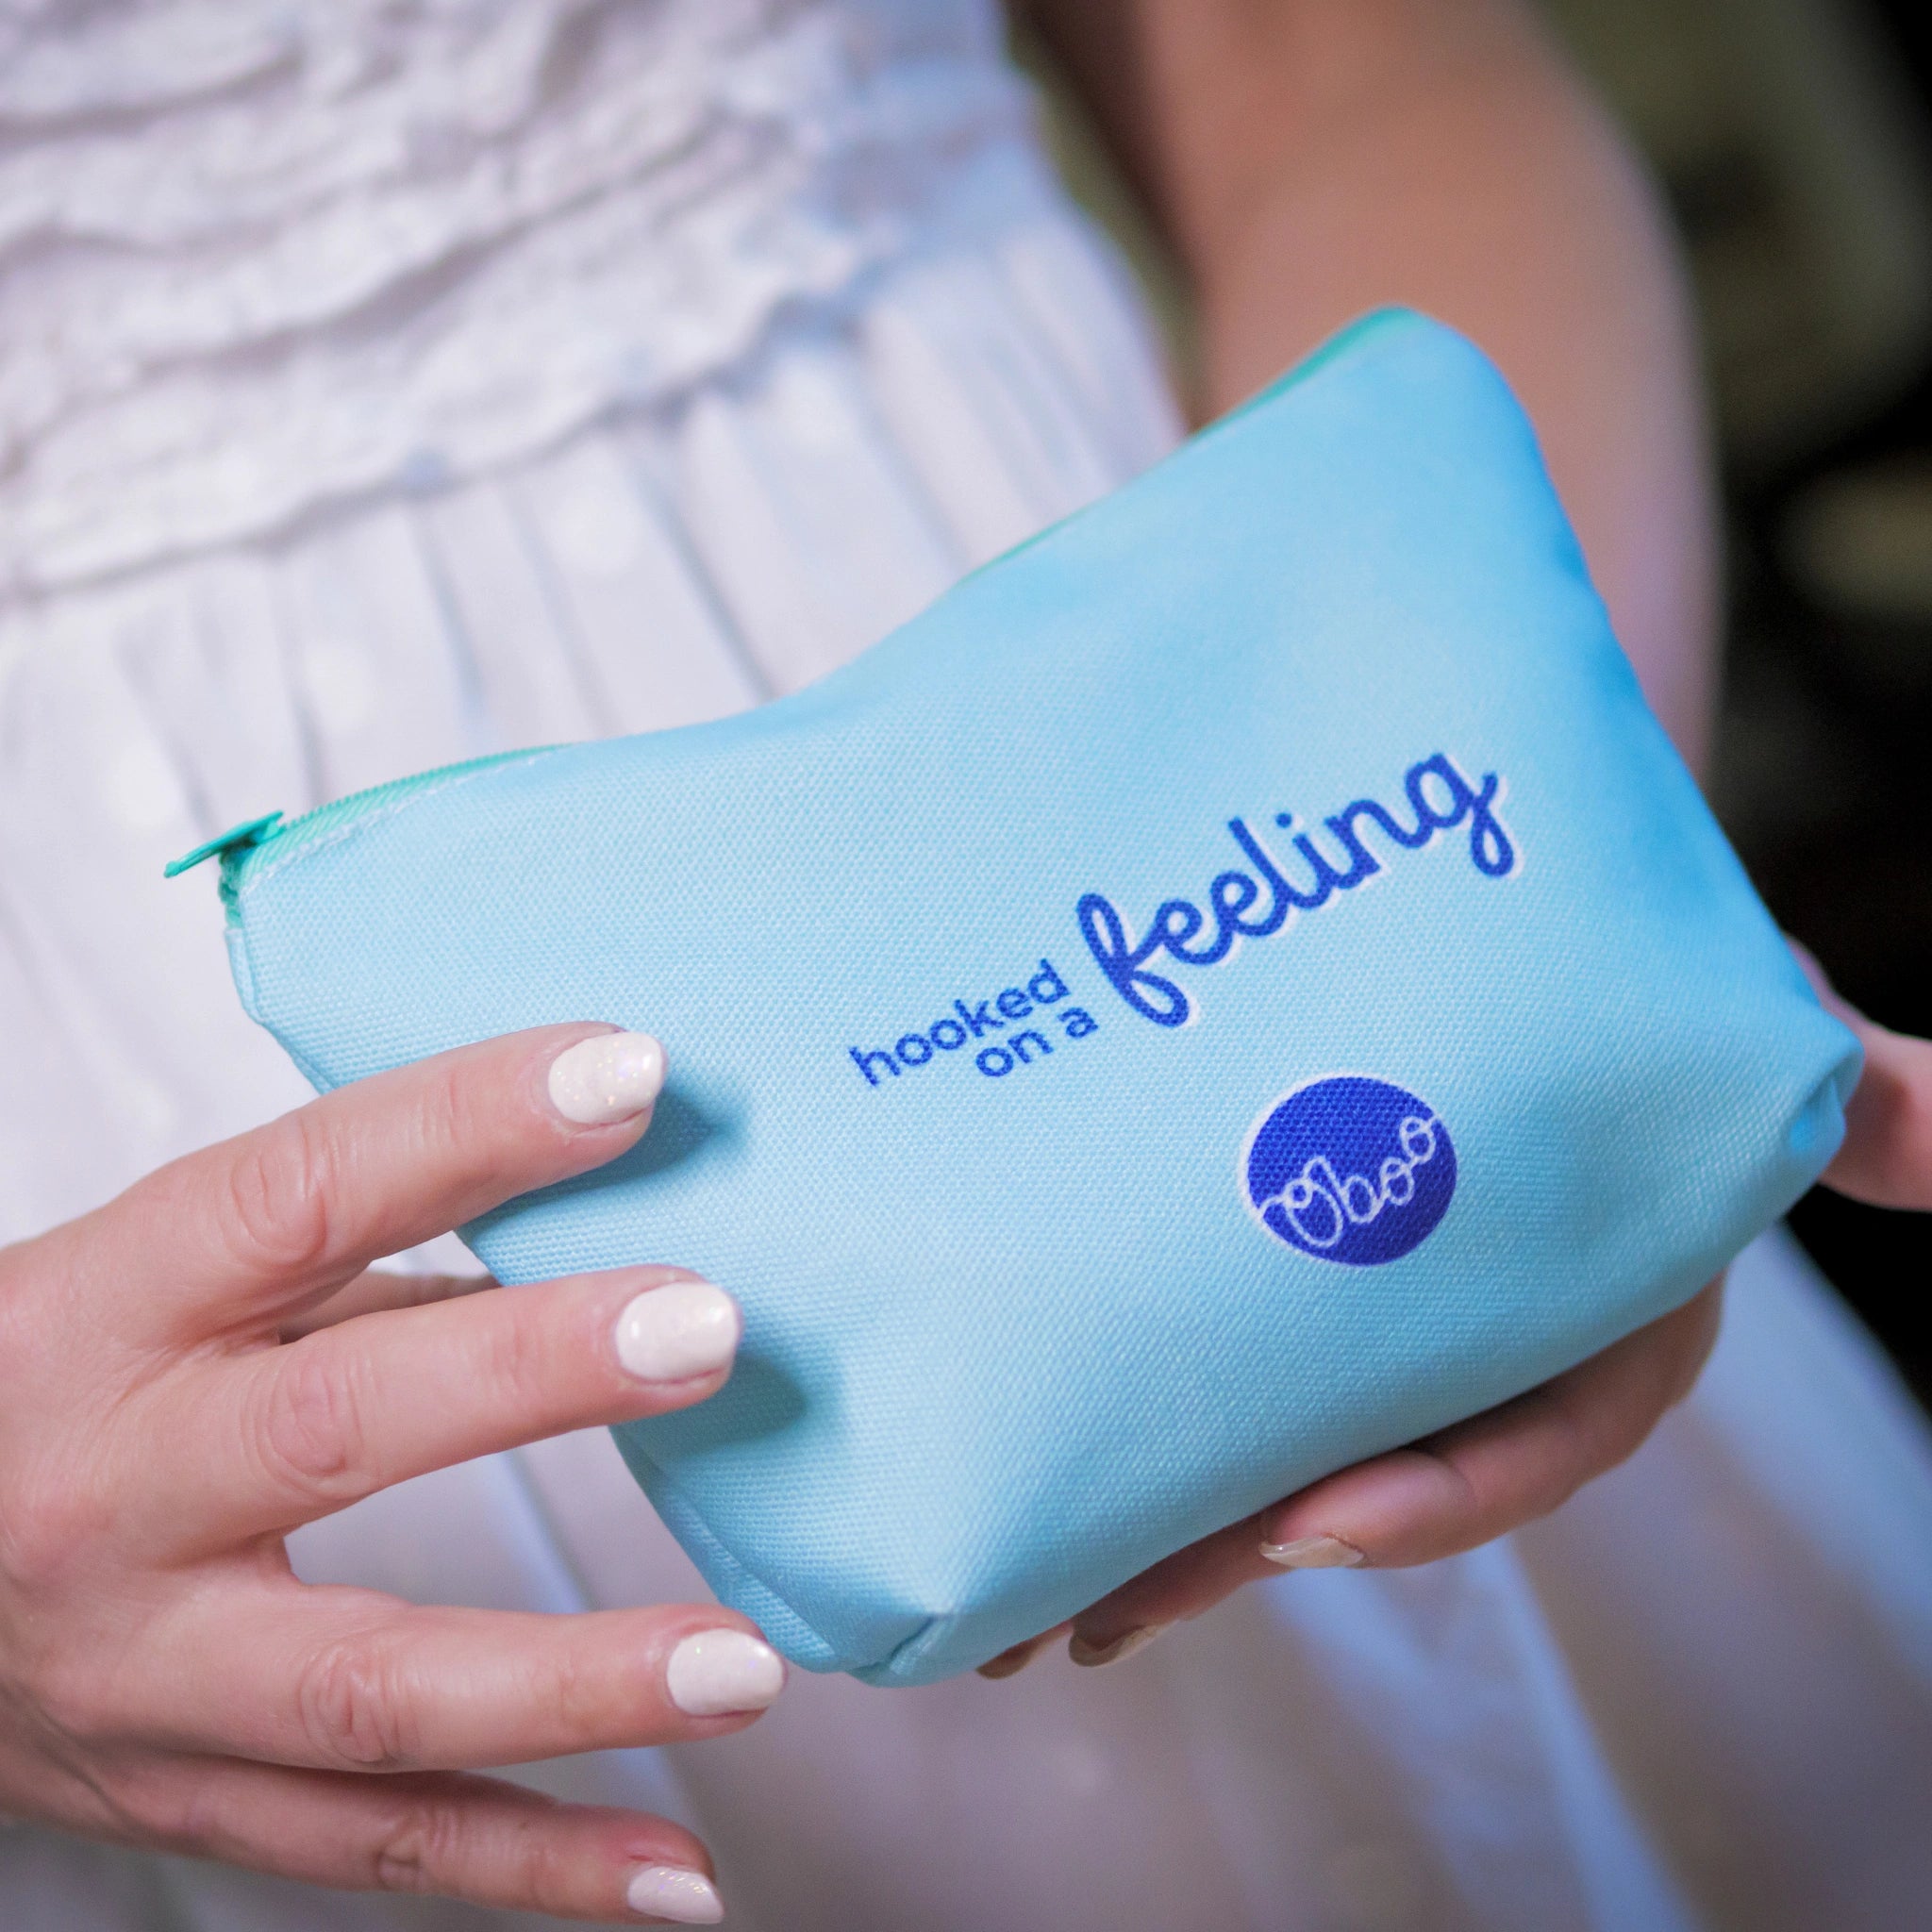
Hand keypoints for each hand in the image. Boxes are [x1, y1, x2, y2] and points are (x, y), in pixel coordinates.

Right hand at [0, 1025, 778, 1926]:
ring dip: (571, 1685)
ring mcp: (144, 1673)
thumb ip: (347, 1248)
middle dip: (528, 1376)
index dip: (461, 1127)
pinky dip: (531, 1870)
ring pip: (365, 1693)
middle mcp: (112, 1496)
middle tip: (709, 1330)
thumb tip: (575, 1199)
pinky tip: (674, 1874)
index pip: (296, 1196)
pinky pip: (373, 1849)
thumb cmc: (39, 1394)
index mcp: (99, 1319)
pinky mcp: (184, 1795)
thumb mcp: (151, 1286)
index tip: (625, 1076)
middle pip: (330, 1430)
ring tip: (742, 1663)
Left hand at [983, 958, 1929, 1675]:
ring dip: (1140, 1518)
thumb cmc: (1644, 986)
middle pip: (1354, 1472)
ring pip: (1254, 1441)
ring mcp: (1359, 1318)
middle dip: (1232, 1550)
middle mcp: (1470, 1342)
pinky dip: (1109, 1414)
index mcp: (1594, 1321)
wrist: (1528, 919)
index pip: (1532, 1442)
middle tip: (1101, 1605)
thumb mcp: (1746, 1032)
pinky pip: (1195, 1358)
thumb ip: (1851, 1093)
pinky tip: (1011, 1456)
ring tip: (1013, 1584)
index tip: (1314, 1529)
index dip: (1435, 1499)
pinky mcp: (1270, 1270)